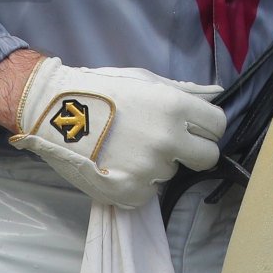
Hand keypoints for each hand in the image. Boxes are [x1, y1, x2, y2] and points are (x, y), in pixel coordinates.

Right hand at [5, 56, 225, 208]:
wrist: (54, 111)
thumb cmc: (101, 89)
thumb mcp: (145, 80)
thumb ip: (185, 91)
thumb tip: (217, 93)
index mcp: (174, 108)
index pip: (218, 126)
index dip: (206, 127)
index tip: (194, 129)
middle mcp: (167, 140)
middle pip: (208, 157)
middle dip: (194, 152)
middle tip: (171, 145)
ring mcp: (149, 169)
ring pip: (171, 173)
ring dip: (157, 164)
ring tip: (128, 148)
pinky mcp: (130, 193)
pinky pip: (149, 192)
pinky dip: (137, 183)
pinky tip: (118, 165)